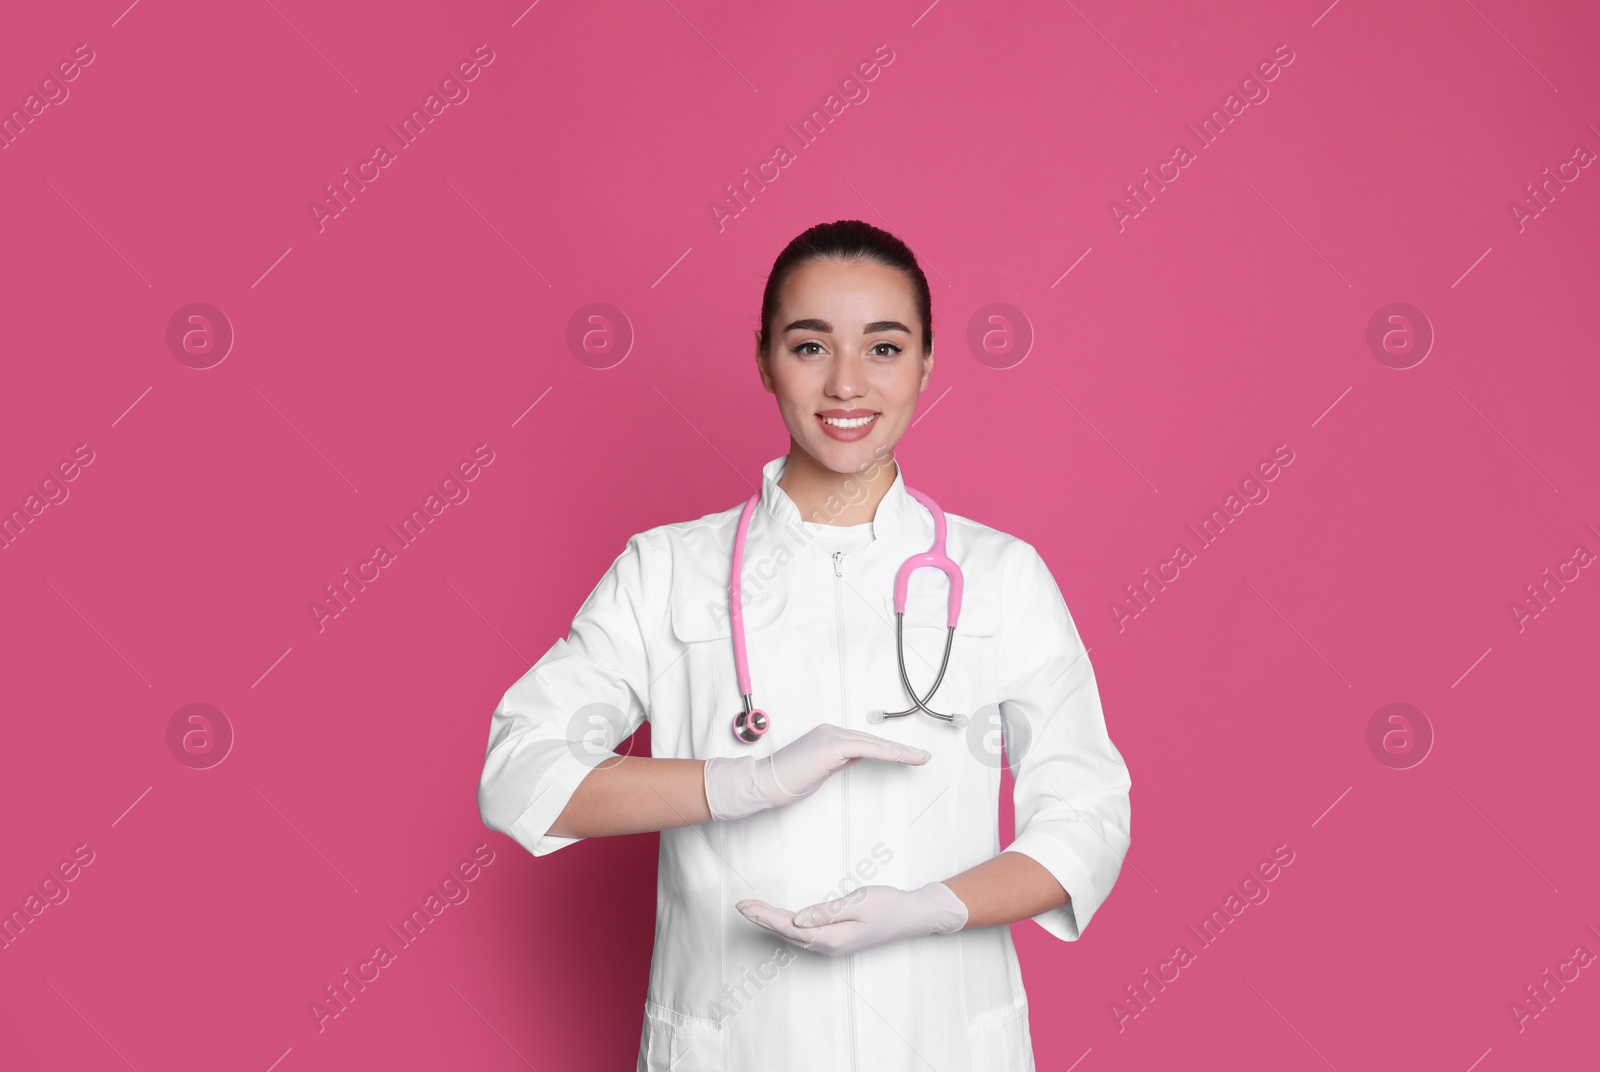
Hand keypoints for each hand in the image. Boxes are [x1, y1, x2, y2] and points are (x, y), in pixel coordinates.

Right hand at [703, 724, 929, 822]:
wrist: (766, 782)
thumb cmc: (788, 780)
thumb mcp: (821, 770)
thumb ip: (840, 760)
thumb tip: (858, 757)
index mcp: (829, 736)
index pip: (866, 742)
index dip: (888, 749)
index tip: (908, 756)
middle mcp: (832, 731)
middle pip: (874, 740)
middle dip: (901, 749)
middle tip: (922, 756)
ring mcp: (832, 736)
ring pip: (874, 742)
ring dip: (900, 751)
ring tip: (920, 757)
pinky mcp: (832, 746)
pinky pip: (866, 748)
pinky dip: (887, 752)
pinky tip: (902, 757)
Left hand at [734, 882, 968, 956]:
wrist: (912, 916)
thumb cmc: (889, 905)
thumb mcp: (858, 902)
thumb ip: (826, 911)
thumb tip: (797, 919)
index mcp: (831, 938)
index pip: (788, 927)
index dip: (764, 916)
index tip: (744, 906)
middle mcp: (828, 945)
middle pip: (787, 932)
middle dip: (762, 918)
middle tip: (739, 905)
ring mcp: (833, 944)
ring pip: (794, 933)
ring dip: (772, 921)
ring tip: (752, 909)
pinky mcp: (837, 938)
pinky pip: (805, 932)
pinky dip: (787, 923)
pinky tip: (780, 918)